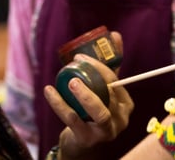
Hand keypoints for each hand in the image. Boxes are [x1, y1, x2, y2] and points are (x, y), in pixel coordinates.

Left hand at [43, 34, 133, 159]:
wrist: (81, 140)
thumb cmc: (93, 110)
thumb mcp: (102, 88)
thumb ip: (109, 66)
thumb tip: (115, 35)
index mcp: (126, 104)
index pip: (116, 81)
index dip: (99, 67)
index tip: (80, 56)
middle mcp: (120, 119)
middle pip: (109, 94)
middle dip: (93, 76)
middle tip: (75, 65)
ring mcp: (106, 132)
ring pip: (99, 112)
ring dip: (84, 96)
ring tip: (69, 81)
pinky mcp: (88, 139)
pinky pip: (74, 121)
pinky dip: (60, 105)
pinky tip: (49, 91)